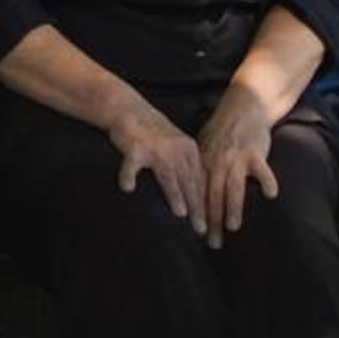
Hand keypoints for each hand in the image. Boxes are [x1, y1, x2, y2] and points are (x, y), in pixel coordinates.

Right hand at [103, 97, 205, 227]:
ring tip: (181, 212)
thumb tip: (201, 192)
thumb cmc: (153, 132)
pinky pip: (132, 165)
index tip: (211, 222)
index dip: (206, 202)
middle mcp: (175, 149)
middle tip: (201, 228)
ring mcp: (155, 148)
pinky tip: (128, 187)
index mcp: (188, 149)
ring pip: (168, 175)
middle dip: (196, 207)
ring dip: (175, 195)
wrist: (129, 109)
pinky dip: (129, 175)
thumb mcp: (177, 144)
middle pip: (189, 181)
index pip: (200, 180)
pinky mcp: (135, 148)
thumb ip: (188, 164)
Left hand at [194, 87, 281, 247]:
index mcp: (204, 162)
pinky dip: (266, 180)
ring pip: (234, 186)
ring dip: (233, 207)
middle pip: (213, 195)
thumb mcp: (204, 147)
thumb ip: (199, 170)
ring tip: (232, 227)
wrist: (244, 108)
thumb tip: (188, 197)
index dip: (197, 214)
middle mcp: (217, 162)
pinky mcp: (255, 153)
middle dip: (212, 220)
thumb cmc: (223, 133)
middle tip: (212, 242)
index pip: (198, 193)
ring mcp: (236, 157)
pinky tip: (270, 195)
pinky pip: (262, 169)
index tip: (196, 234)